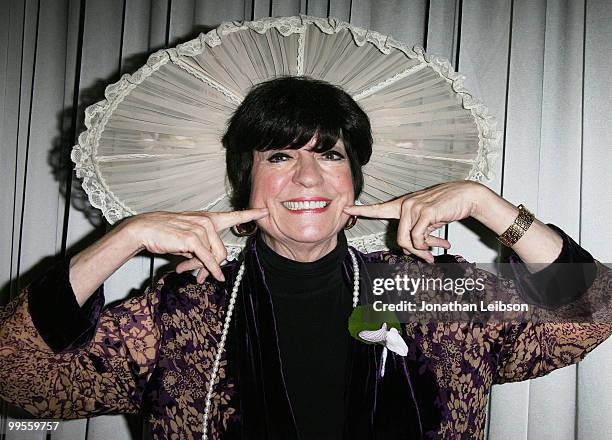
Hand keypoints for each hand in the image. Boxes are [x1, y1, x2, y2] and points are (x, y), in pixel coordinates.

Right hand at [123, 208, 267, 282]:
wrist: (145, 229)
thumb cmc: (166, 234)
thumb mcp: (188, 241)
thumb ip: (202, 250)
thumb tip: (209, 270)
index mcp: (208, 218)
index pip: (234, 215)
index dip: (251, 214)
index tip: (265, 211)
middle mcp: (207, 221)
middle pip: (222, 251)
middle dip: (211, 266)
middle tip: (198, 276)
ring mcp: (200, 228)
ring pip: (214, 256)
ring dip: (200, 268)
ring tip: (184, 270)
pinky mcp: (193, 238)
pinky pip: (207, 259)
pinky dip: (210, 270)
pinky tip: (209, 277)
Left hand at [343, 181, 486, 262]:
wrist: (467, 196)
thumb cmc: (447, 208)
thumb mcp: (428, 222)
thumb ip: (417, 232)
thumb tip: (412, 249)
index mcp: (403, 205)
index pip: (378, 208)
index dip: (361, 210)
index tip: (345, 208)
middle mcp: (406, 205)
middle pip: (400, 239)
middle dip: (414, 252)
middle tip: (428, 258)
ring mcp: (414, 207)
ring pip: (409, 240)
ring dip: (423, 250)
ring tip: (436, 249)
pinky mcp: (425, 211)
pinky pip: (419, 237)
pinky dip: (428, 245)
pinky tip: (441, 243)